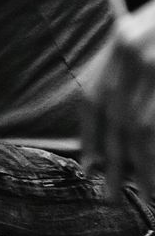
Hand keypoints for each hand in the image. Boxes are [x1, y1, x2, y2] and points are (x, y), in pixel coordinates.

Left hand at [83, 12, 154, 200]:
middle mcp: (136, 49)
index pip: (94, 98)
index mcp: (120, 42)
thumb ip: (122, 72)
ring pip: (142, 125)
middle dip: (114, 160)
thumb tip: (103, 132)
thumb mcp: (140, 39)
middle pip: (117, 116)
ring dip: (143, 163)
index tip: (87, 168)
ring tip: (148, 194)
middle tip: (110, 196)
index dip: (89, 135)